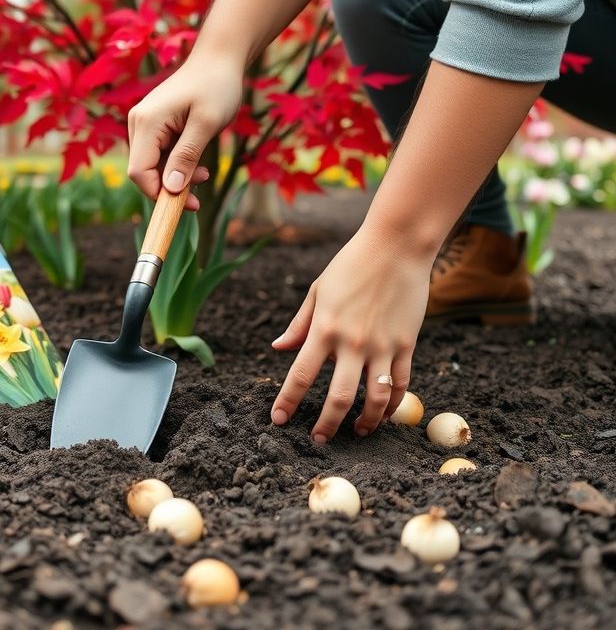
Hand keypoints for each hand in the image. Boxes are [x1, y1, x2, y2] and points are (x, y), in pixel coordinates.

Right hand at [127, 57, 243, 209]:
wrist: (219, 59)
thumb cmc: (216, 86)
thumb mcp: (206, 124)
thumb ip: (186, 156)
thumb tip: (170, 189)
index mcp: (146, 122)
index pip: (139, 172)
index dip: (159, 194)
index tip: (188, 204)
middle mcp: (138, 123)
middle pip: (144, 171)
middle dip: (170, 186)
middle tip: (201, 190)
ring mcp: (145, 124)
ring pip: (152, 166)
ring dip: (176, 176)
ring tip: (204, 173)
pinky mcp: (154, 126)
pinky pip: (159, 155)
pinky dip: (177, 165)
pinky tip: (197, 163)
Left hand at [270, 224, 434, 442]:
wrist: (397, 245)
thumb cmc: (351, 264)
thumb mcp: (318, 291)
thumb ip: (299, 324)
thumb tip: (278, 349)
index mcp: (323, 329)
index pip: (299, 376)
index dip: (287, 402)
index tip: (278, 420)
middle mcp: (352, 342)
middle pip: (338, 398)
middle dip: (326, 425)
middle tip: (319, 439)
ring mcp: (382, 345)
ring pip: (375, 398)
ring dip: (366, 422)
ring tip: (358, 432)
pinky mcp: (407, 343)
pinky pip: (401, 383)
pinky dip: (394, 404)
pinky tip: (385, 412)